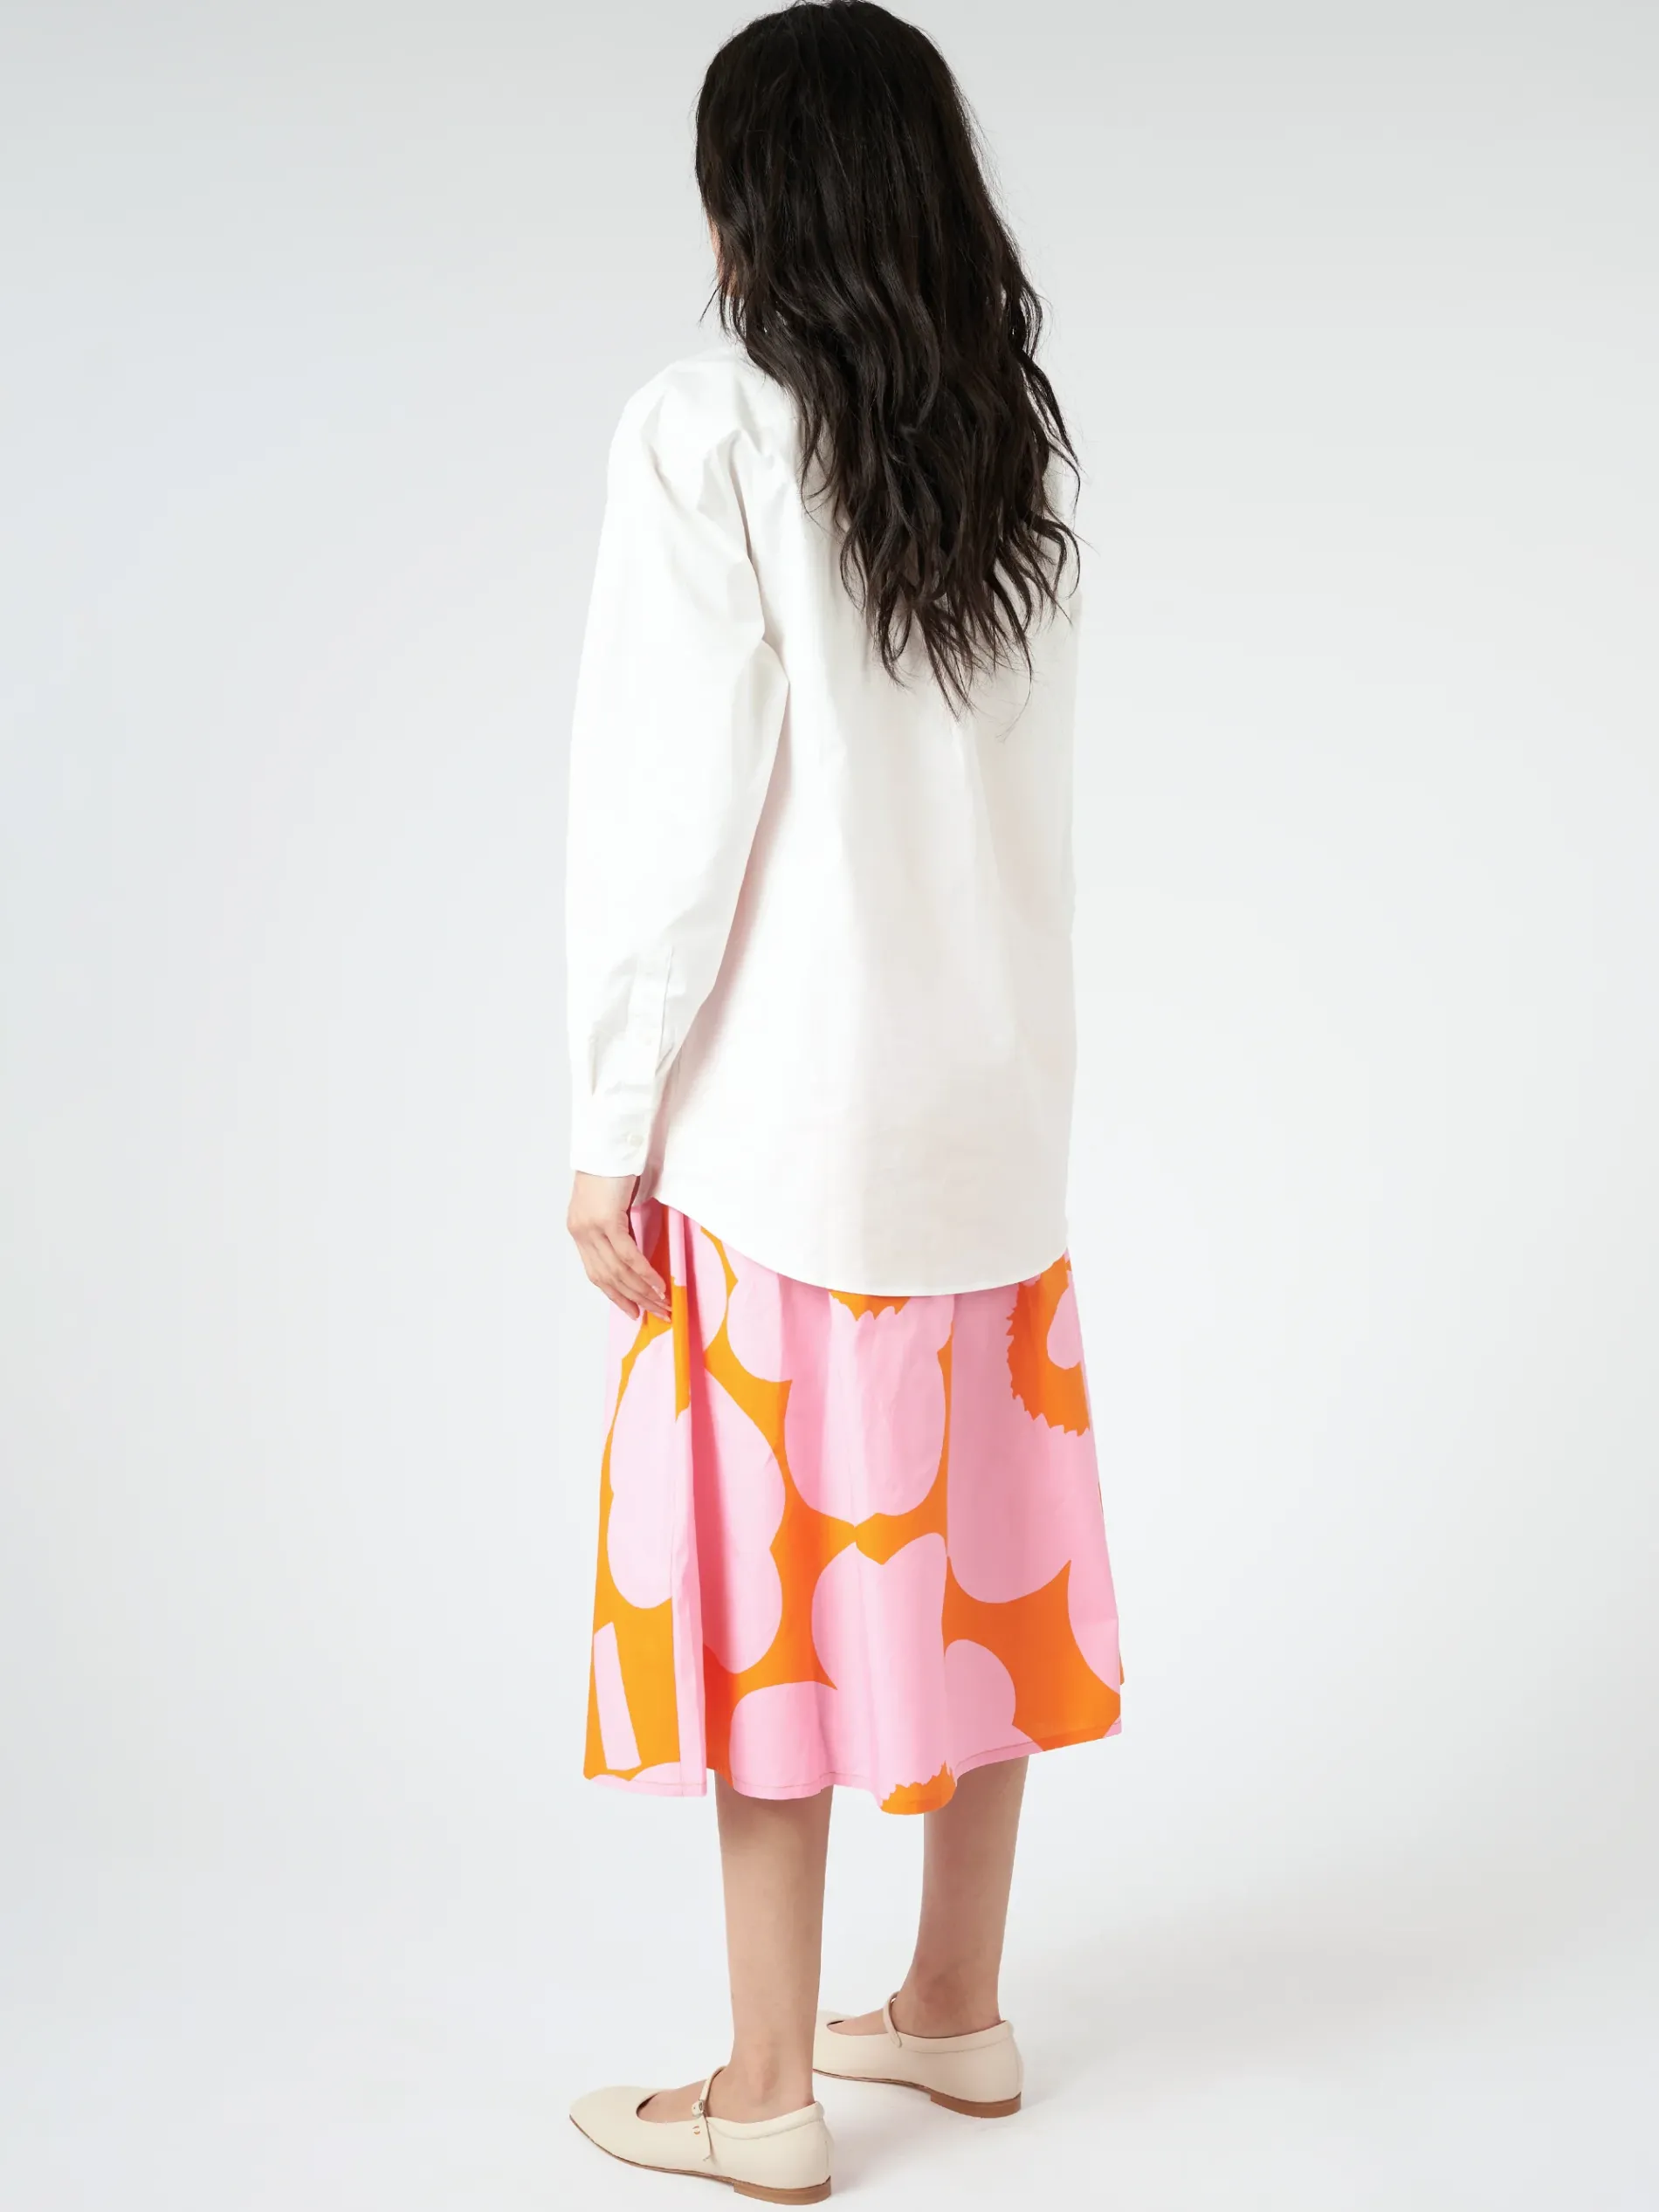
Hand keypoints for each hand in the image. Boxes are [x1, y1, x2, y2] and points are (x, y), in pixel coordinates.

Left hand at [566, 1172, 670, 1321]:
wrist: (608, 1142)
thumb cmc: (613, 1167)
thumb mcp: (611, 1203)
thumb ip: (616, 1227)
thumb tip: (635, 1252)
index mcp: (580, 1230)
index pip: (596, 1273)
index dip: (615, 1295)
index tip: (633, 1310)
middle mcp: (581, 1233)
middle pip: (607, 1278)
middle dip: (633, 1299)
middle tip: (656, 1313)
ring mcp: (591, 1228)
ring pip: (618, 1271)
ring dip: (642, 1291)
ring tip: (662, 1303)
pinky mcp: (606, 1221)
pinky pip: (627, 1256)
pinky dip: (644, 1273)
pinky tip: (658, 1284)